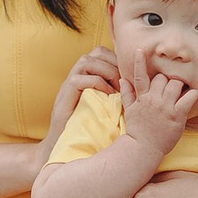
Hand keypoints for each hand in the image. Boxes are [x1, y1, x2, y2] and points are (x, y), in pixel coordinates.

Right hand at [35, 49, 120, 172]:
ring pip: (86, 61)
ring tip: (117, 88)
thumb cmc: (86, 128)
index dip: (117, 59)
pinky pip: (79, 79)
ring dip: (106, 72)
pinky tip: (108, 96)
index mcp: (86, 75)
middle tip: (125, 80)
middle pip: (95, 53)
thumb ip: (113, 94)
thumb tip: (136, 89)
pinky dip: (96, 84)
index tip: (128, 75)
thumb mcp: (103, 107)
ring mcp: (68, 84)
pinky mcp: (64, 96)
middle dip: (114, 63)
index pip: (101, 53)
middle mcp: (76, 76)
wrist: (61, 144)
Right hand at [118, 49, 196, 154]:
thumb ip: (127, 94)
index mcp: (141, 98)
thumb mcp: (130, 111)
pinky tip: (195, 95)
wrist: (143, 149)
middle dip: (167, 80)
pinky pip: (189, 98)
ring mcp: (165, 107)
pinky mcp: (177, 115)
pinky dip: (194, 94)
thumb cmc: (138, 131)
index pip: (139, 76)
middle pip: (162, 78)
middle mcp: (153, 100)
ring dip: (180, 86)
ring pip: (175, 84)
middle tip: (171, 89)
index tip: (139, 50)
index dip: (139, 62)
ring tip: (181, 93)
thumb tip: (123, 80)